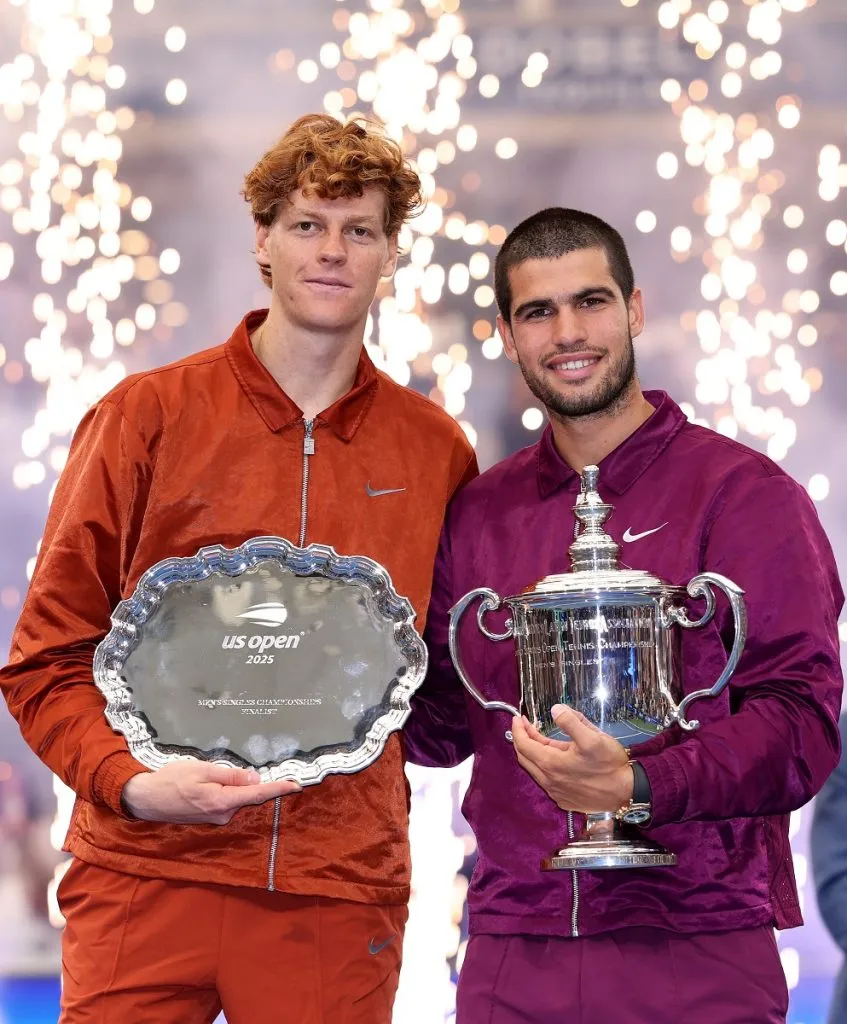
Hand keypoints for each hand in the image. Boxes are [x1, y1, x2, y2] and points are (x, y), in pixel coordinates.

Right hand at [121, 760, 301, 824]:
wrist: (146, 799)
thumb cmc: (172, 780)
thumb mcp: (202, 770)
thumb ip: (230, 775)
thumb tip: (254, 780)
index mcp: (222, 802)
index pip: (258, 795)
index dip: (279, 789)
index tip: (297, 785)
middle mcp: (222, 815)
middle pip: (248, 796)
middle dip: (253, 783)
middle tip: (244, 767)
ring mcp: (216, 818)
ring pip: (236, 798)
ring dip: (235, 786)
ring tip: (211, 774)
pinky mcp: (210, 817)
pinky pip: (226, 801)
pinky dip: (227, 791)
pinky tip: (210, 782)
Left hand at [511, 704, 631, 813]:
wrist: (627, 793)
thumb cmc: (610, 765)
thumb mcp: (592, 737)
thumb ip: (571, 721)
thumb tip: (555, 710)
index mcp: (551, 764)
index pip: (523, 744)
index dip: (518, 729)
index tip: (518, 718)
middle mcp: (549, 781)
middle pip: (524, 757)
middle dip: (522, 739)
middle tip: (526, 725)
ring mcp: (555, 793)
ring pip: (534, 770)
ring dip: (532, 753)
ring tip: (539, 738)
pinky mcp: (564, 800)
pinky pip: (545, 781)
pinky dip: (542, 766)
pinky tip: (553, 759)